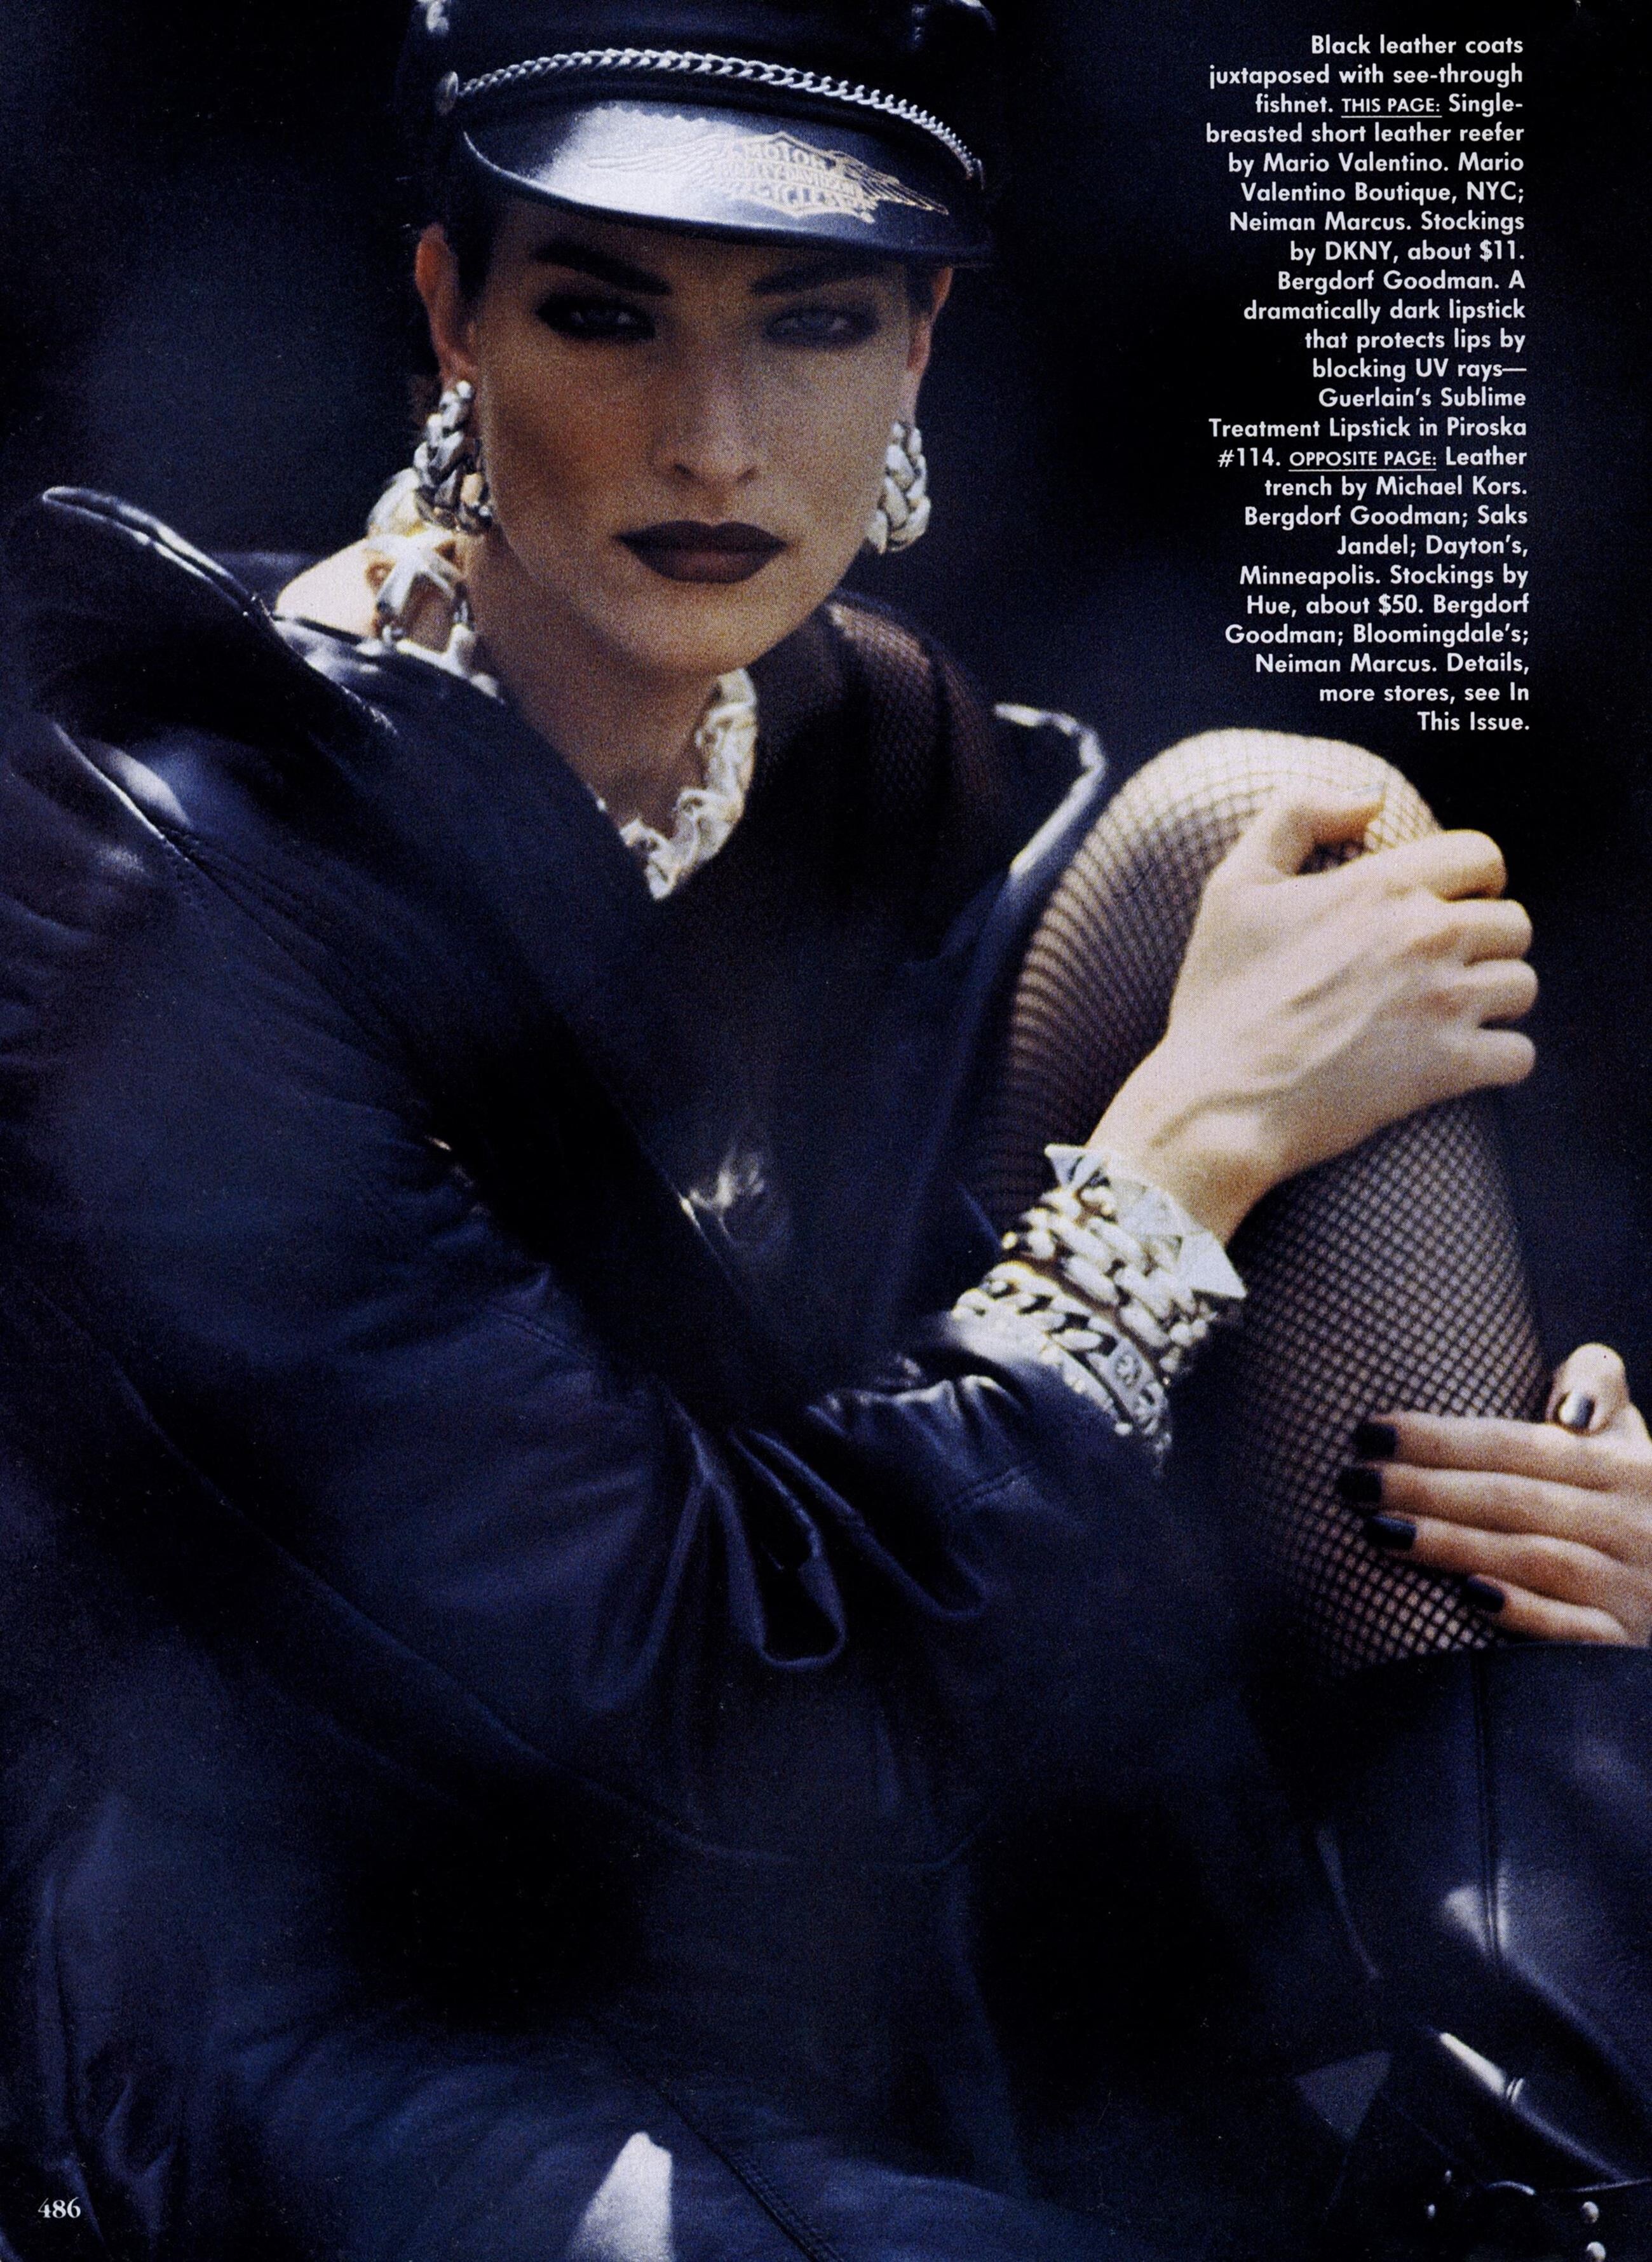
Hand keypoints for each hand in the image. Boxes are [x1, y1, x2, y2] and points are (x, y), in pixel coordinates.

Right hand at [1094, 788, 1535, 1239]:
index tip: (1456, 901)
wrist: (1216, 1102)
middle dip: (1485, 943)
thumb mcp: (1233, 886)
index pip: (1480, 856)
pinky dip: (1497, 1061)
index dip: (1476, 877)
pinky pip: (1518, 1056)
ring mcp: (1442, 1003)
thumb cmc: (1219, 996)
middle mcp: (1424, 935)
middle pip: (1513, 923)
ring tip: (1449, 1017)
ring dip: (1494, 1001)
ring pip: (1521, 986)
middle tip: (1444, 969)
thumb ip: (1296, 815)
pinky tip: (1460, 1064)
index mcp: (1380, 885)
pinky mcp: (1449, 1069)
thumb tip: (1370, 801)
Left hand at [1341, 1346, 1651, 1644]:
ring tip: (1378, 1530)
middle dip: (1424, 1488)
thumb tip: (1568, 1409)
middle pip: (1514, 1499)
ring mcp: (1635, 1588)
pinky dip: (1524, 1612)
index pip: (1519, 1445)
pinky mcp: (1628, 1646)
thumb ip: (1598, 1385)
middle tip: (1351, 1482)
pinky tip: (1467, 1597)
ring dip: (1452, 1544)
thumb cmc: (1623, 1501)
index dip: (1440, 1438)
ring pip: (1534, 1558)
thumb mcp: (1623, 1437)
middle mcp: (1636, 1524)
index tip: (1367, 1433)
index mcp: (1628, 1465)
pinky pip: (1576, 1631)